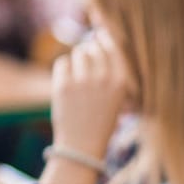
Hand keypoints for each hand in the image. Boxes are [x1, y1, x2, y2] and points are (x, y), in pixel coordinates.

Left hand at [50, 31, 135, 158]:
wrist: (82, 146)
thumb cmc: (100, 120)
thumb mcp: (115, 96)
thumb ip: (110, 70)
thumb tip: (96, 37)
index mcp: (120, 82)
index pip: (113, 47)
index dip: (104, 39)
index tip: (99, 37)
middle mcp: (104, 78)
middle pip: (93, 47)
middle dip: (88, 52)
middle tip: (84, 67)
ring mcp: (83, 81)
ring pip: (78, 52)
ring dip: (76, 60)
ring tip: (76, 77)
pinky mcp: (64, 86)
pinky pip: (62, 63)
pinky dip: (63, 69)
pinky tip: (66, 83)